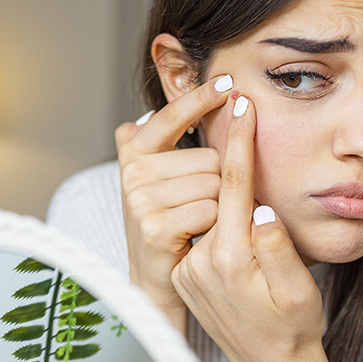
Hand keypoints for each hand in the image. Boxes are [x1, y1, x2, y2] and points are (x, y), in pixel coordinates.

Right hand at [115, 75, 233, 332]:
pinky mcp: (154, 226)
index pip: (171, 116)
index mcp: (134, 151)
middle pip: (208, 157)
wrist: (156, 277)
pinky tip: (199, 234)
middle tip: (200, 204)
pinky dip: (214, 224)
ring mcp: (141, 199)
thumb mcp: (161, 175)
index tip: (229, 83)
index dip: (199, 98)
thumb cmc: (169, 221)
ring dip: (218, 204)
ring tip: (199, 220)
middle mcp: (133, 171)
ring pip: (212, 184)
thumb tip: (163, 103)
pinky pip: (209, 209)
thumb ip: (164, 138)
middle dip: (217, 180)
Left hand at [171, 93, 325, 361]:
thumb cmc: (295, 328)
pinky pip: (203, 232)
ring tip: (237, 172)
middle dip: (226, 156)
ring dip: (222, 189)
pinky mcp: (186, 275)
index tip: (241, 104)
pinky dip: (215, 216)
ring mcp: (190, 269)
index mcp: (231, 259)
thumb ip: (279, 249)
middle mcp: (202, 262)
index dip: (238, 141)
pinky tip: (231, 214)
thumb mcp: (300, 290)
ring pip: (207, 210)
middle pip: (213, 191)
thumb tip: (261, 209)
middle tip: (234, 115)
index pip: (232, 185)